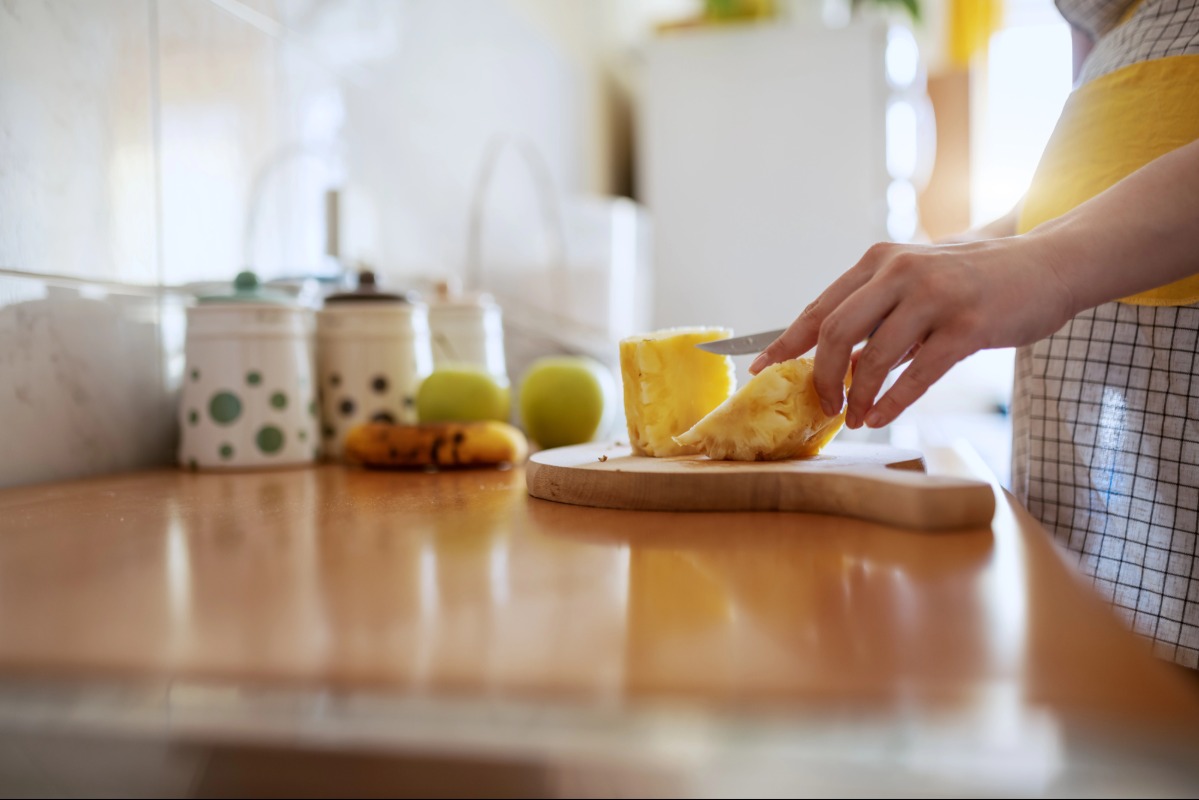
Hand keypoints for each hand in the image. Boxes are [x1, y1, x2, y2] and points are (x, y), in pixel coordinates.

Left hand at [748, 237, 1075, 428]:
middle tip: (822, 405)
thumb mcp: (916, 287)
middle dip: (821, 376)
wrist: (1048, 265)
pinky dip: (890, 402)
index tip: (759, 370)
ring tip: (854, 418)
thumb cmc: (975, 282)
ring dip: (858, 396)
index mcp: (880, 262)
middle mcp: (901, 272)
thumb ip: (877, 318)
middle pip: (835, 332)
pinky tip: (878, 418)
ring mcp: (935, 297)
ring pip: (874, 357)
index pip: (819, 308)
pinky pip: (916, 374)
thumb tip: (832, 362)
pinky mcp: (967, 326)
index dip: (785, 343)